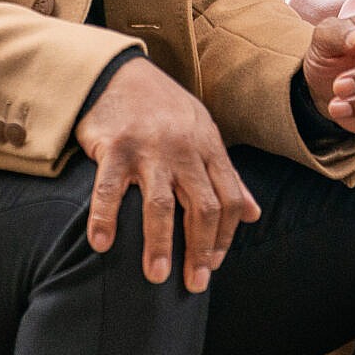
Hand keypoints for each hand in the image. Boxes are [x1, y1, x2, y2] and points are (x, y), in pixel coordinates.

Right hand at [72, 56, 259, 291]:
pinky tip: (101, 245)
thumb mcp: (203, 133)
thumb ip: (226, 175)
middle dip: (200, 249)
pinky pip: (110, 189)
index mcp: (209, 146)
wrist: (119, 71)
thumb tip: (253, 215)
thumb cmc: (164, 108)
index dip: (224, 236)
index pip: (228, 199)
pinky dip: (105, 218)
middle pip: (202, 206)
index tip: (212, 264)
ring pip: (161, 204)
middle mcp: (184, 148)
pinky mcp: (115, 145)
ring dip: (160, 243)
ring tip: (157, 275)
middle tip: (193, 283)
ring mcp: (149, 147)